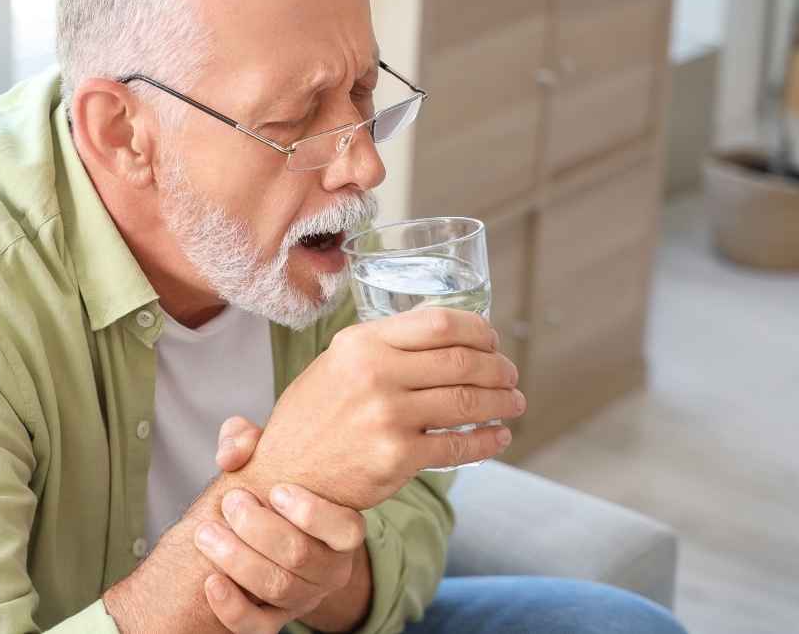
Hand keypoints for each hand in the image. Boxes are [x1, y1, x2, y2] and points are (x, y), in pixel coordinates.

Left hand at [199, 418, 367, 633]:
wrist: (252, 531)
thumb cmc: (263, 487)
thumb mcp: (258, 455)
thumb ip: (243, 439)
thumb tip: (232, 455)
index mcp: (340, 528)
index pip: (346, 529)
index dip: (313, 513)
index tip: (277, 490)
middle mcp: (330, 567)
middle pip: (301, 556)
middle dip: (259, 528)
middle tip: (231, 503)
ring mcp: (304, 597)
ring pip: (278, 588)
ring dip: (238, 559)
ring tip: (206, 533)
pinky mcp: (274, 619)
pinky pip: (258, 626)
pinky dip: (233, 607)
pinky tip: (211, 581)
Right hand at [236, 307, 523, 510]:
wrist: (285, 473)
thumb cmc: (314, 416)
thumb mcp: (336, 363)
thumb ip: (382, 346)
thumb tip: (444, 332)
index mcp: (360, 344)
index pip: (439, 324)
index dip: (477, 330)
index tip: (490, 340)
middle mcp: (374, 375)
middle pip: (462, 362)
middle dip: (498, 368)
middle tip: (510, 375)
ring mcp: (387, 417)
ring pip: (467, 402)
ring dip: (502, 402)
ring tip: (513, 403)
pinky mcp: (397, 458)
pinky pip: (459, 447)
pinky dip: (488, 441)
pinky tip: (499, 437)